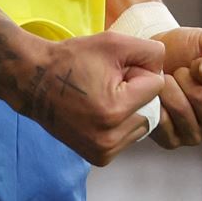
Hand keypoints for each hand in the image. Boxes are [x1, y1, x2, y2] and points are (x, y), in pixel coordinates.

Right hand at [1, 32, 165, 166]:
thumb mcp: (114, 43)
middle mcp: (110, 137)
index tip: (112, 69)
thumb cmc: (73, 59)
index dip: (137, 71)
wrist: (35, 83)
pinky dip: (120, 123)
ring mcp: (104, 151)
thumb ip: (151, 51)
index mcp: (115, 110)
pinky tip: (99, 111)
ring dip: (129, 108)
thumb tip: (166, 68)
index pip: (156, 85)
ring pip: (142, 123)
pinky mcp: (100, 158)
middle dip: (135, 91)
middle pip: (151, 106)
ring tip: (101, 96)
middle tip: (105, 83)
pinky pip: (128, 136)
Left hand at [149, 26, 201, 148]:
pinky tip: (158, 93)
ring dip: (169, 85)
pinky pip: (161, 120)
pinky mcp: (171, 141)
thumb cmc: (188, 50)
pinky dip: (156, 100)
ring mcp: (195, 136)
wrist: (156, 58)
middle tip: (180, 70)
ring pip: (180, 108)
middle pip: (201, 98)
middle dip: (186, 76)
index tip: (199, 62)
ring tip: (168, 78)